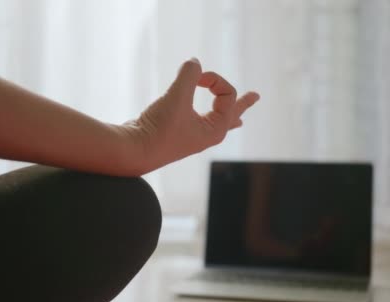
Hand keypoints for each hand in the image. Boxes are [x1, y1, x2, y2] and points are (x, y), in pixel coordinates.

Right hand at [121, 58, 258, 172]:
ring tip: (241, 117)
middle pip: (232, 114)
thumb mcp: (176, 98)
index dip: (214, 79)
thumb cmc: (158, 129)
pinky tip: (206, 120)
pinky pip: (199, 121)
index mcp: (215, 129)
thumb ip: (189, 75)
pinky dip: (207, 116)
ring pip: (216, 119)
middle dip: (243, 103)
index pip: (228, 94)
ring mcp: (193, 134)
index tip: (196, 77)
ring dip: (227, 112)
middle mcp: (207, 134)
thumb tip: (194, 62)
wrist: (133, 151)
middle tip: (256, 96)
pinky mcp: (177, 131)